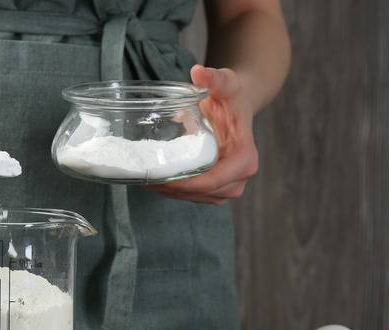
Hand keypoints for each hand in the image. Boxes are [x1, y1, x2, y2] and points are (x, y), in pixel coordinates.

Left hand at [144, 65, 257, 204]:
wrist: (236, 108)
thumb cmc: (231, 97)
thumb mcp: (227, 83)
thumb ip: (215, 78)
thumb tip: (199, 72)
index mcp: (244, 159)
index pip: (213, 182)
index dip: (186, 185)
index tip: (160, 178)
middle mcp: (240, 178)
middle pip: (202, 194)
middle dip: (173, 190)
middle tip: (144, 178)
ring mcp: (228, 186)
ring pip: (196, 199)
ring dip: (170, 193)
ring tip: (145, 179)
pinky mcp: (216, 189)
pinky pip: (193, 197)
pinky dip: (173, 192)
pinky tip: (154, 181)